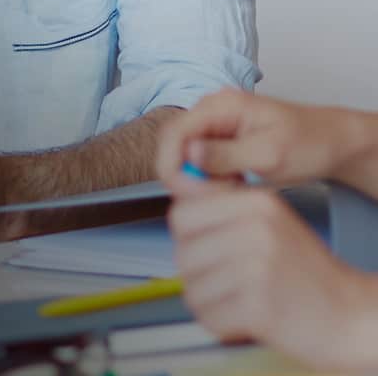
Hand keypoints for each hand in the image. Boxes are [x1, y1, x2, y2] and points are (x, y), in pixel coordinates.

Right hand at [156, 88, 354, 186]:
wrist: (332, 143)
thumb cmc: (308, 143)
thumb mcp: (269, 153)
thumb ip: (226, 154)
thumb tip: (188, 154)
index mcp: (220, 104)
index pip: (174, 132)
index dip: (172, 165)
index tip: (188, 194)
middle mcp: (211, 109)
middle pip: (174, 144)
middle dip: (184, 176)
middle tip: (211, 200)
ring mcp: (215, 124)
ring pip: (185, 155)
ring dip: (198, 180)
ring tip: (229, 193)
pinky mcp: (221, 139)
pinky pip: (200, 161)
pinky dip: (209, 179)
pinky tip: (233, 188)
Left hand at [169, 177, 377, 369]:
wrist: (349, 313)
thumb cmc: (305, 271)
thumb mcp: (270, 221)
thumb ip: (225, 209)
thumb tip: (177, 202)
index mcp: (257, 202)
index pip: (182, 212)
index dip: (187, 237)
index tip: (204, 249)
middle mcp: (256, 228)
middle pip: (183, 252)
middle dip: (196, 274)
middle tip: (223, 282)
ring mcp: (257, 267)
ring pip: (193, 288)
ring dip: (209, 303)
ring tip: (237, 301)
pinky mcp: (259, 306)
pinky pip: (209, 317)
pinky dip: (220, 325)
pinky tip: (243, 319)